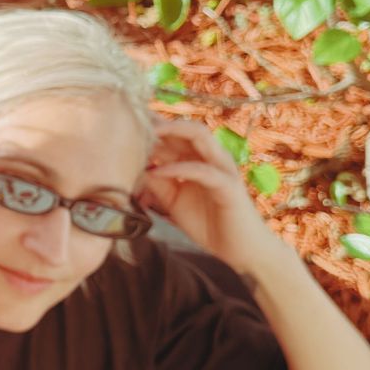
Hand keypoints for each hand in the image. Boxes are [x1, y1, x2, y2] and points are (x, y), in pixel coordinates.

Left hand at [137, 118, 277, 269]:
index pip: (178, 133)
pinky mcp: (229, 187)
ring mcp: (223, 169)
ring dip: (172, 132)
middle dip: (160, 122)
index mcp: (200, 158)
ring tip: (147, 134)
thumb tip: (135, 166)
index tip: (127, 120)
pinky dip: (179, 168)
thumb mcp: (173, 201)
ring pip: (200, 137)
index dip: (154, 125)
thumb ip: (157, 182)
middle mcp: (213, 157)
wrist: (241, 251)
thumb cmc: (209, 223)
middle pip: (187, 127)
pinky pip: (203, 171)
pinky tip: (158, 171)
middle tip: (132, 119)